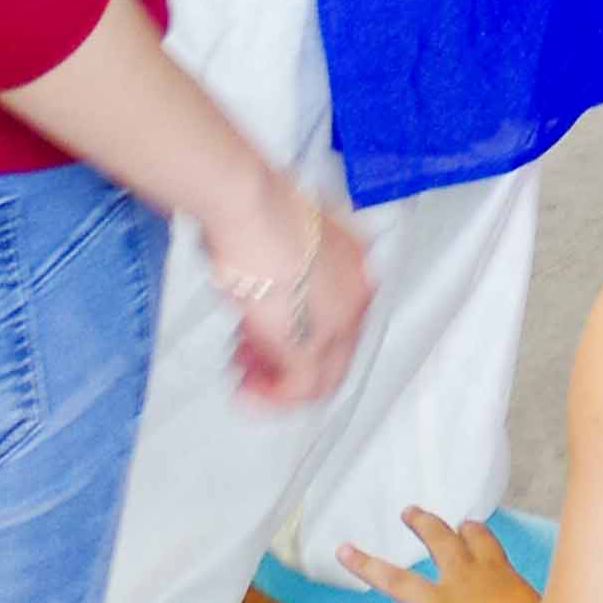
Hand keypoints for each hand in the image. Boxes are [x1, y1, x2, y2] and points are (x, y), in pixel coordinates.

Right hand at [201, 168, 376, 405]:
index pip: (338, 318)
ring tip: (246, 380)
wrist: (247, 202)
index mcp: (355, 264)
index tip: (267, 338)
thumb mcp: (280, 240)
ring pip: (321, 376)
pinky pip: (299, 390)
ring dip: (278, 385)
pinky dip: (272, 400)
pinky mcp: (311, 343)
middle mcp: (355, 294)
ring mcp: (337, 321)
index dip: (300, 333)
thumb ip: (288, 272)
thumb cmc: (254, 207)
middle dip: (286, 363)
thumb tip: (268, 298)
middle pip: (333, 350)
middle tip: (251, 365)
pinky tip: (248, 395)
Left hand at [331, 500, 545, 602]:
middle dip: (424, 526)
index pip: (483, 543)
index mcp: (501, 573)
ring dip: (368, 564)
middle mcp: (467, 580)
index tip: (466, 524)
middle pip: (441, 543)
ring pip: (398, 578)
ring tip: (344, 550)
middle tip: (408, 513)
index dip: (472, 532)